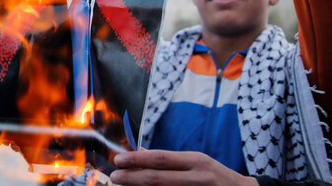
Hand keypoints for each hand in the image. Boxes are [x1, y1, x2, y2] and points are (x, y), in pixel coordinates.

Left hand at [110, 149, 257, 184]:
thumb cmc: (216, 177)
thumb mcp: (198, 163)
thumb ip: (172, 161)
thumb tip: (141, 154)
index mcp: (196, 161)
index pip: (160, 157)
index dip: (137, 159)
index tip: (119, 160)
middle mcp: (197, 177)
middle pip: (157, 178)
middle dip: (132, 178)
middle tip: (115, 177)